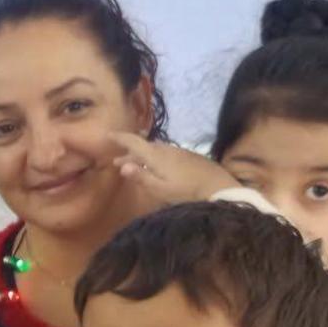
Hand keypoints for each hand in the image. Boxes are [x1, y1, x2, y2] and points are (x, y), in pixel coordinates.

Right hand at [103, 131, 237, 208]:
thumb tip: (122, 166)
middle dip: (129, 152)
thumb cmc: (187, 192)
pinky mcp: (188, 156)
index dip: (120, 138)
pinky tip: (158, 167)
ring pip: (155, 150)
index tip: (108, 134)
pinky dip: (155, 158)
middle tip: (117, 161)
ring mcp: (178, 152)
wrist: (218, 186)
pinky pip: (166, 153)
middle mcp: (165, 149)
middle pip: (143, 147)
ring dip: (143, 156)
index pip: (133, 142)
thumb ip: (141, 177)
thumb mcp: (161, 189)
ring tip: (135, 164)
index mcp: (156, 156)